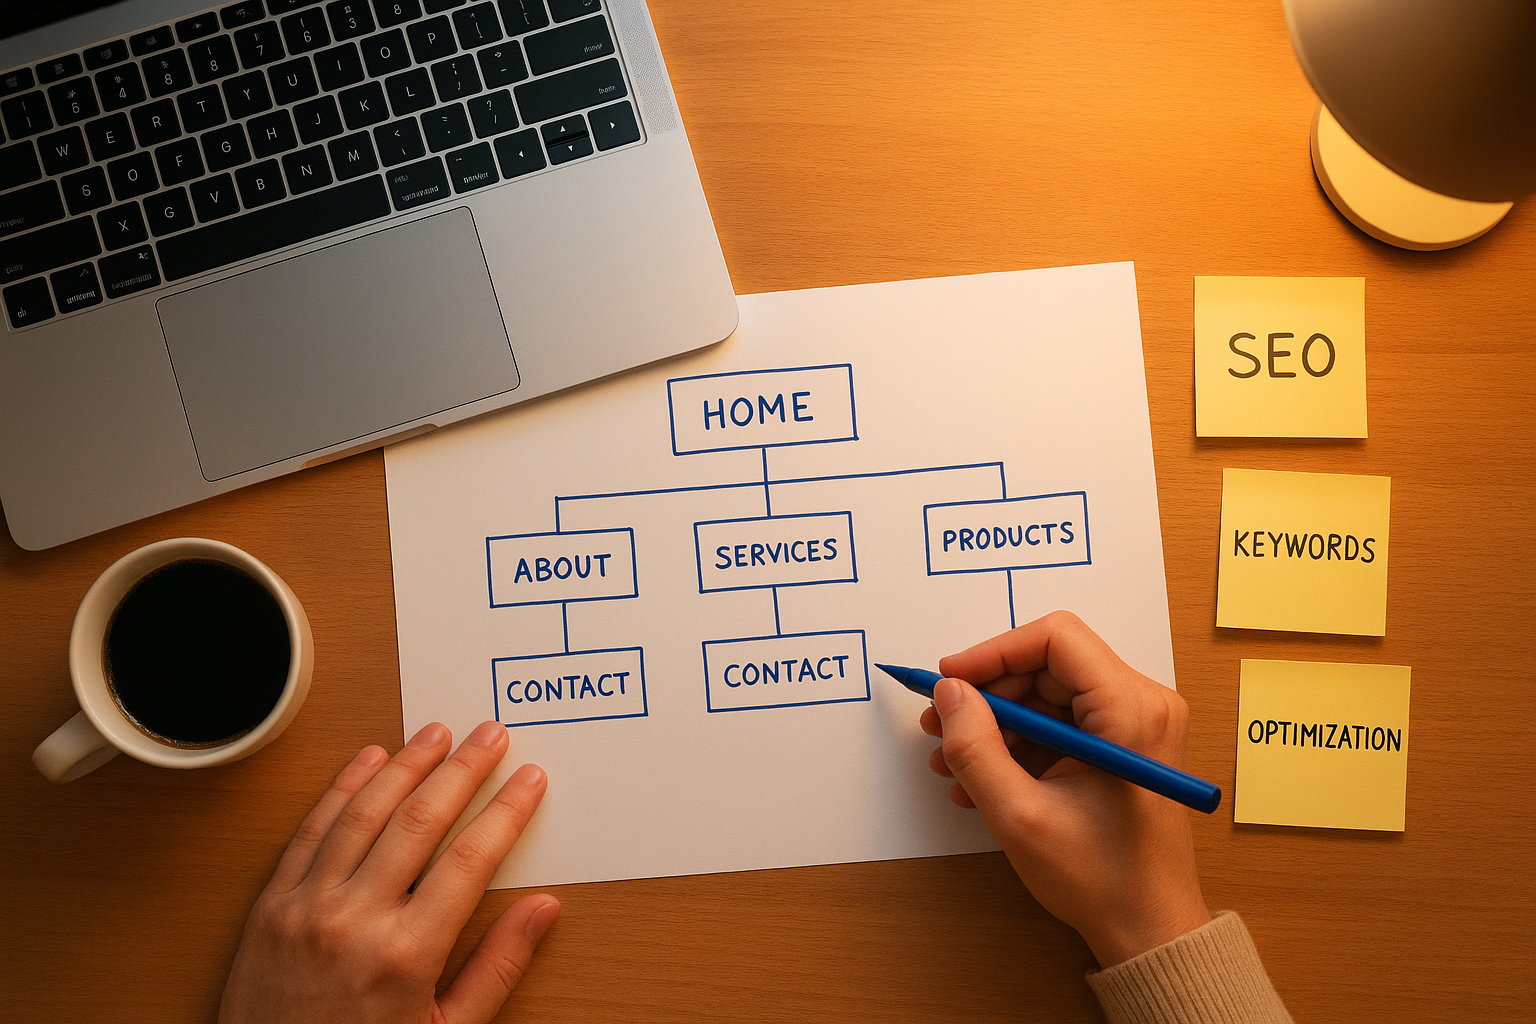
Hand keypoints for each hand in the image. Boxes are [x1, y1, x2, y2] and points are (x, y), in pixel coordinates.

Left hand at [218, 721, 559, 1023]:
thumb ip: (497, 967)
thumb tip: (542, 909)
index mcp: (407, 955)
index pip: (470, 859)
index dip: (505, 811)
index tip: (529, 780)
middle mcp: (355, 922)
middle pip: (420, 821)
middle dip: (462, 770)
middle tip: (490, 736)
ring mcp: (307, 908)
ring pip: (363, 814)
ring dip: (404, 765)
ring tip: (436, 733)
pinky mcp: (271, 907)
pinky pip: (310, 832)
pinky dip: (340, 790)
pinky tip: (367, 761)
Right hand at [922, 611, 1209, 966]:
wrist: (1151, 930)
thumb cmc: (1103, 880)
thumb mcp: (1019, 815)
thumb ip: (975, 747)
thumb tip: (948, 694)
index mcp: (1131, 711)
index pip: (1055, 639)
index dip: (993, 653)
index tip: (949, 682)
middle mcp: (1142, 705)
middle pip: (1047, 665)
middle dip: (988, 693)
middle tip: (940, 725)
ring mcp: (1134, 724)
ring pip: (1047, 694)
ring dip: (996, 723)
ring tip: (953, 761)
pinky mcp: (1122, 745)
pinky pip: (1060, 722)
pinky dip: (1018, 743)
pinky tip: (982, 778)